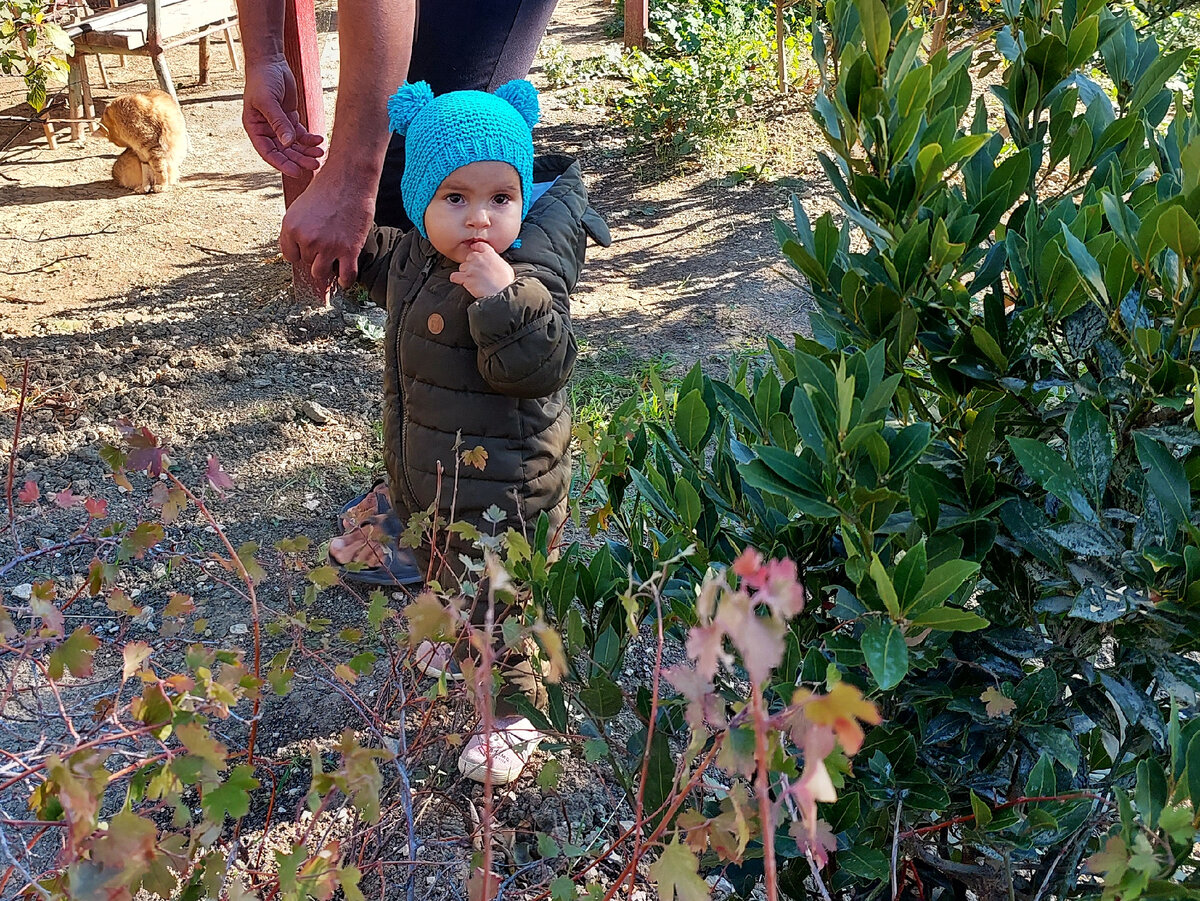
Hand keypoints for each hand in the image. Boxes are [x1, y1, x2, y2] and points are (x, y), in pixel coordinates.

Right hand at [242, 55, 324, 177]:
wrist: (270, 63)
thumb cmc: (263, 80)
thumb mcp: (268, 101)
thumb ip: (278, 122)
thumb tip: (288, 143)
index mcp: (255, 129)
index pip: (268, 153)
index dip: (282, 164)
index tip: (296, 172)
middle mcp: (266, 131)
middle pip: (284, 152)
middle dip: (299, 159)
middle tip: (315, 165)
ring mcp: (279, 127)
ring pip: (294, 146)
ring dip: (307, 151)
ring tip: (321, 155)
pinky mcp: (290, 120)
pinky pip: (301, 135)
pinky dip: (310, 139)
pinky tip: (320, 141)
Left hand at [279, 169, 376, 287]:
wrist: (350, 178)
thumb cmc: (328, 187)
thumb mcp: (301, 206)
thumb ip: (298, 228)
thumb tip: (302, 249)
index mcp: (291, 226)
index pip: (289, 255)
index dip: (300, 252)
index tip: (308, 250)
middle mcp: (307, 238)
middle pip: (307, 262)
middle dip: (316, 255)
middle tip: (327, 243)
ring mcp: (328, 246)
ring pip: (321, 272)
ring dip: (327, 268)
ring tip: (334, 262)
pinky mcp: (348, 250)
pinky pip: (346, 276)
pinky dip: (345, 281)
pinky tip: (344, 279)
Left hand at [450, 242, 515, 298]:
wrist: (502, 292)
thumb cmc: (505, 282)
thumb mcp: (505, 267)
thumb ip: (496, 261)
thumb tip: (494, 264)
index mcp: (490, 254)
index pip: (479, 245)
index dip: (476, 248)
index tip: (475, 251)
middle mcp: (479, 258)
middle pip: (469, 257)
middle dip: (471, 264)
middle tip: (477, 273)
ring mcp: (471, 267)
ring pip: (462, 267)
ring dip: (465, 273)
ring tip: (473, 280)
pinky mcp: (466, 278)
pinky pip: (454, 276)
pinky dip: (456, 279)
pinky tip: (461, 281)